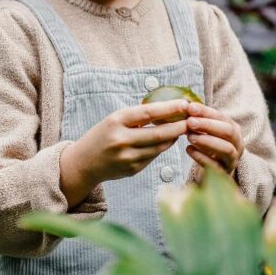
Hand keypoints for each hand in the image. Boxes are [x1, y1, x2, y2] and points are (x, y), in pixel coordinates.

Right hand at [64, 99, 190, 188]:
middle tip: (192, 120)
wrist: (83, 163)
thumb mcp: (114, 120)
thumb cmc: (102, 136)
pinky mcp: (132, 170)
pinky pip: (153, 157)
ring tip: (182, 129)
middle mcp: (121, 140)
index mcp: (116, 121)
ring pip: (159, 147)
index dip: (169, 108)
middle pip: (158, 133)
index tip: (185, 104)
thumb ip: (137, 117)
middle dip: (179, 127)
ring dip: (173, 138)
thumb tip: (168, 110)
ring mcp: (127, 157)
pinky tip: (166, 141)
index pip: (148, 113)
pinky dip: (161, 148)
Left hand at [184, 102, 243, 182]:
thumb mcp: (206, 132)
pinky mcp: (224, 173)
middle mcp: (237, 144)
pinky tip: (189, 150)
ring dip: (206, 141)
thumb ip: (199, 121)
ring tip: (189, 137)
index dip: (206, 112)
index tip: (190, 107)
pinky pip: (215, 165)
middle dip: (208, 125)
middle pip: (228, 131)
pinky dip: (201, 157)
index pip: (222, 117)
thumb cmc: (208, 147)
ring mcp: (232, 159)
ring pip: (225, 149)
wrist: (212, 173)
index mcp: (234, 130)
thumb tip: (186, 106)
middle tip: (190, 122)